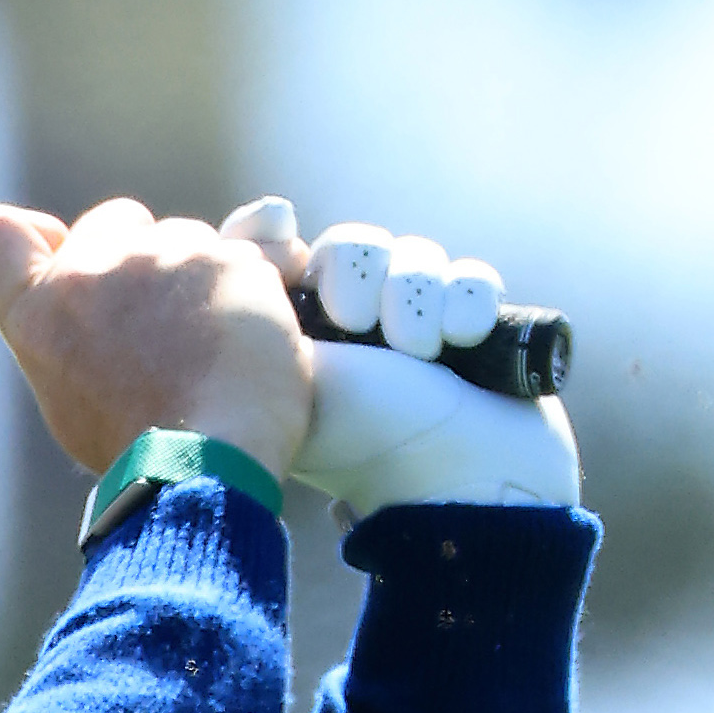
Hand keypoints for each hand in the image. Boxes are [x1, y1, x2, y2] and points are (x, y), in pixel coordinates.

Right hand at [0, 197, 311, 482]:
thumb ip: (66, 332)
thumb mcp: (69, 393)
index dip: (30, 235)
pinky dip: (249, 293)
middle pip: (113, 222)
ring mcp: (158, 257)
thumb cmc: (134, 444)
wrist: (201, 464)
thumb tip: (91, 308)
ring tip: (210, 344)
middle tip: (156, 313)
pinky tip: (249, 341)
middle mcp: (88, 271)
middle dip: (137, 252)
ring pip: (185, 238)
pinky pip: (242, 259)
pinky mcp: (224, 260)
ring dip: (197, 275)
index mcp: (37, 311)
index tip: (56, 245)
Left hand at [218, 198, 581, 515]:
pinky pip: (470, 278)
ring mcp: (419, 329)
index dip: (275, 236)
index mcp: (296, 339)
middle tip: (356, 323)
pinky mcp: (476, 331)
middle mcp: (353, 330)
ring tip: (420, 352)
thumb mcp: (291, 377)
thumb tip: (237, 249)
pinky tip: (463, 342)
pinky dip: (468, 303)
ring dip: (415, 296)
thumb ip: (257, 320)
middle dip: (358, 275)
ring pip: (414, 256)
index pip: (280, 255)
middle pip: (351, 246)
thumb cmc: (364, 441)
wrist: (458, 482)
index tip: (280, 229)